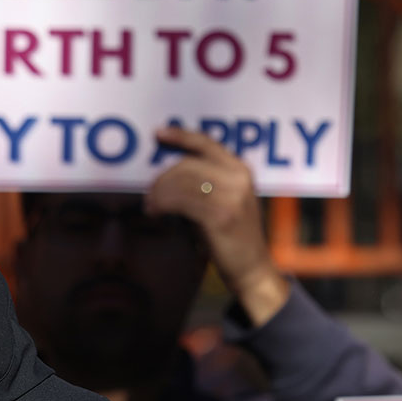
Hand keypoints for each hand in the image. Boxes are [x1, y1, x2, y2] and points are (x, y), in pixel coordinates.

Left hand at [144, 126, 287, 326]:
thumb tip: (167, 171)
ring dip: (159, 193)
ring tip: (151, 206)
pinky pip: (181, 201)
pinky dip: (162, 205)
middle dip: (161, 178)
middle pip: (186, 165)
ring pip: (181, 182)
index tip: (158, 133)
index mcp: (240, 169)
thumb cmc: (230, 235)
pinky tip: (155, 213)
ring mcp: (231, 196)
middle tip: (149, 194)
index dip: (181, 136)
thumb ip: (206, 181)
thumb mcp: (224, 200)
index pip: (207, 143)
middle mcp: (238, 178)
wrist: (252, 267)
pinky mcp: (221, 216)